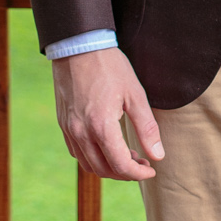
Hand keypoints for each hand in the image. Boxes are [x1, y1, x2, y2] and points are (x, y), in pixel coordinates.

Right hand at [53, 47, 164, 180]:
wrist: (78, 47)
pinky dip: (93, 158)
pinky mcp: (63, 124)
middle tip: (142, 162)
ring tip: (127, 155)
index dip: (139, 173)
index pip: (121, 165)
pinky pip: (77, 152)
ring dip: (109, 167)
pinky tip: (107, 147)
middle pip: (104, 170)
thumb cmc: (110, 67)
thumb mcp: (135, 95)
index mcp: (101, 126)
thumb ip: (147, 128)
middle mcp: (81, 132)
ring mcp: (69, 129)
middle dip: (126, 173)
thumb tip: (158, 156)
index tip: (151, 169)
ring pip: (88, 164)